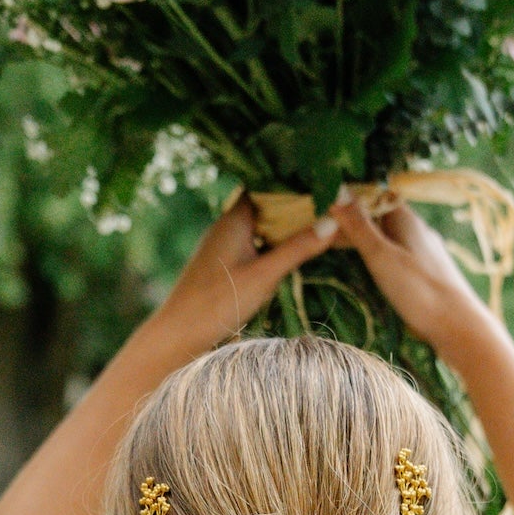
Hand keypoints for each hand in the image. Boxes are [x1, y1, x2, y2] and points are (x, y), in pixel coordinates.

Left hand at [148, 194, 337, 359]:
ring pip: (260, 225)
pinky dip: (273, 243)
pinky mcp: (223, 263)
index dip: (293, 182)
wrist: (179, 334)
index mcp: (235, 218)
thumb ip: (298, 248)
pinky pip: (254, 243)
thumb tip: (334, 221)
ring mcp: (223, 244)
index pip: (266, 185)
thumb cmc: (218, 301)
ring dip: (284, 226)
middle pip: (265, 205)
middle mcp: (227, 225)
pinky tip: (291, 252)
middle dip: (295, 205)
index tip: (323, 181)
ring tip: (319, 224)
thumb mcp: (264, 275)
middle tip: (330, 203)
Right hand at [329, 196, 493, 364]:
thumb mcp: (381, 255)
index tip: (325, 206)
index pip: (375, 196)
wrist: (458, 327)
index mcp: (407, 220)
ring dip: (367, 242)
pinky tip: (371, 271)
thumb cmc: (418, 289)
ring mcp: (425, 252)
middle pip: (381, 218)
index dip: (351, 199)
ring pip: (390, 238)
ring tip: (339, 252)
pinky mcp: (427, 273)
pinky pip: (398, 256)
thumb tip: (336, 191)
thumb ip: (358, 226)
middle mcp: (418, 231)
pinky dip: (380, 258)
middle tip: (324, 235)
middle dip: (355, 223)